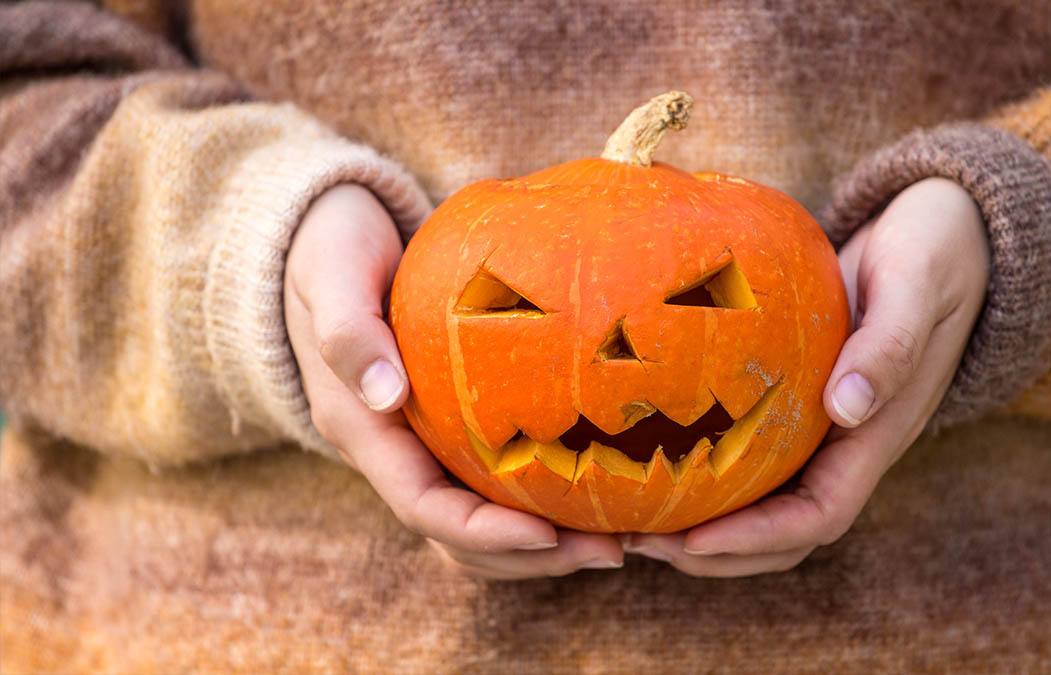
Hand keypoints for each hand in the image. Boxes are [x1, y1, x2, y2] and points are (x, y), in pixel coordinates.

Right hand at [284, 184, 623, 578]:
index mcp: (361, 427)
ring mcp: (420, 441)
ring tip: (618, 536)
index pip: (423, 508)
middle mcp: (392, 449)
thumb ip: (350, 331)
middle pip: (459, 536)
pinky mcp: (449, 425)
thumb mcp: (333, 272)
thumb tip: (387, 396)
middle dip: (532, 554)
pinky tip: (598, 487)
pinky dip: (542, 498)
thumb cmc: (333, 245)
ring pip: (480, 521)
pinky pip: (495, 482)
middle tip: (612, 549)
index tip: (548, 534)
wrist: (328, 233)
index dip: (483, 533)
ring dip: (544, 542)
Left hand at [624, 177, 989, 575]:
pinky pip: (751, 460)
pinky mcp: (798, 406)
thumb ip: (889, 345)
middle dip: (714, 551)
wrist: (941, 233)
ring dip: (702, 525)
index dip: (756, 538)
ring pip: (764, 506)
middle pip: (782, 534)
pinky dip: (705, 475)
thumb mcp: (916, 286)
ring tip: (631, 519)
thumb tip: (847, 407)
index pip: (818, 517)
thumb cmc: (931, 253)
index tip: (691, 539)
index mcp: (878, 434)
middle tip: (636, 539)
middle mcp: (848, 446)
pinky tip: (649, 459)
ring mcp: (823, 432)